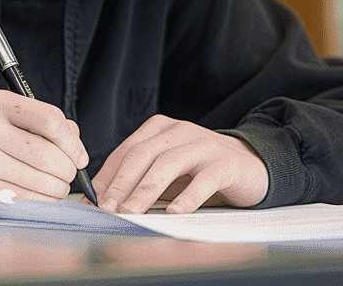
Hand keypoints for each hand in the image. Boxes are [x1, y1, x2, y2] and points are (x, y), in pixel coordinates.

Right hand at [0, 89, 88, 200]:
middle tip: (67, 176)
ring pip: (41, 183)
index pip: (51, 120)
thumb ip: (41, 122)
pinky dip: (39, 204)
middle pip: (50, 156)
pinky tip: (36, 198)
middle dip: (67, 171)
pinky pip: (25, 201)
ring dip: (56, 191)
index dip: (73, 142)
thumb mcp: (1, 116)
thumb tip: (77, 144)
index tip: (79, 156)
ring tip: (52, 187)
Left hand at [92, 115, 268, 213]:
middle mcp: (179, 130)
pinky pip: (203, 181)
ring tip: (131, 214)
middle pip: (142, 154)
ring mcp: (202, 144)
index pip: (126, 150)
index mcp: (160, 128)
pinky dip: (187, 198)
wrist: (251, 165)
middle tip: (107, 209)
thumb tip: (102, 202)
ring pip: (167, 165)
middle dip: (121, 183)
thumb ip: (139, 181)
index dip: (108, 175)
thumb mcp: (167, 173)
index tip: (92, 200)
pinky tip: (175, 215)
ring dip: (145, 191)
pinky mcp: (225, 163)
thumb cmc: (200, 171)